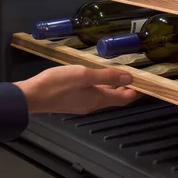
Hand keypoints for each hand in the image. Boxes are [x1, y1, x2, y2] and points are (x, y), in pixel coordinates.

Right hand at [14, 65, 141, 113]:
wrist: (33, 96)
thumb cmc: (58, 84)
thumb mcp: (84, 75)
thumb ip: (107, 76)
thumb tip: (130, 78)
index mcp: (99, 98)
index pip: (124, 98)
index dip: (136, 91)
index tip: (145, 83)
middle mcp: (92, 104)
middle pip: (115, 97)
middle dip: (125, 88)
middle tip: (132, 75)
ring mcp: (82, 104)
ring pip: (103, 96)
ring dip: (111, 86)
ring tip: (115, 73)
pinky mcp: (72, 101)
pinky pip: (91, 94)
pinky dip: (98, 86)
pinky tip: (93, 77)